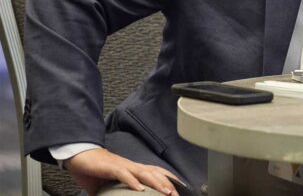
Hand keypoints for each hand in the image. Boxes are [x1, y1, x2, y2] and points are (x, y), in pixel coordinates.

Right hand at [65, 148, 181, 195]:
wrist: (80, 156)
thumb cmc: (95, 170)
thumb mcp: (109, 185)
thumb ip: (116, 192)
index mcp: (133, 170)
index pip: (155, 173)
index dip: (168, 180)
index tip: (178, 190)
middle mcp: (131, 166)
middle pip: (154, 173)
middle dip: (168, 184)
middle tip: (177, 195)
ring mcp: (122, 166)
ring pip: (144, 173)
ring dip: (157, 182)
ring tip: (166, 192)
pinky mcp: (111, 167)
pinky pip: (124, 174)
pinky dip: (133, 181)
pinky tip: (140, 189)